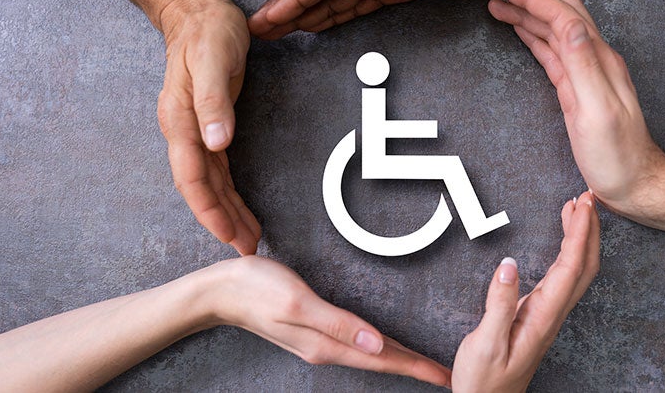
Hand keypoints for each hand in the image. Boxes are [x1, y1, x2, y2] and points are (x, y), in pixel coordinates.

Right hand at [157, 0, 261, 254]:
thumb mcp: (213, 61)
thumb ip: (213, 103)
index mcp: (181, 120)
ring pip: (209, 182)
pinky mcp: (208, 125)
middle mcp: (183, 130)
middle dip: (221, 221)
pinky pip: (215, 169)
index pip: (192, 177)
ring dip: (226, 211)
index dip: (210, 210)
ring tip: (247, 238)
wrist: (196, 11)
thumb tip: (218, 143)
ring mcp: (194, 130)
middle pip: (200, 188)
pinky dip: (227, 192)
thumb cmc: (207, 32)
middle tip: (246, 248)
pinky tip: (238, 206)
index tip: (228, 235)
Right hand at [204, 256, 451, 387]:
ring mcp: (318, 343)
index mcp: (326, 345)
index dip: (415, 367)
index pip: (382, 360)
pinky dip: (378, 348)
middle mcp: (325, 349)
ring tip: (424, 364)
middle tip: (445, 375)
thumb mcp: (298, 303)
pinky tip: (383, 346)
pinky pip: (355, 345)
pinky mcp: (313, 332)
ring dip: (399, 360)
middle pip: (380, 361)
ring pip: (369, 355)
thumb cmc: (256, 288)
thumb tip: (376, 345)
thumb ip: (338, 325)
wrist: (220, 291)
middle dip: (414, 368)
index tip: (443, 376)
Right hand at [452, 191, 599, 391]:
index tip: (581, 205)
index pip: (570, 268)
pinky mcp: (539, 314)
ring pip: (578, 270)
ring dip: (581, 237)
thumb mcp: (484, 343)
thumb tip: (508, 263)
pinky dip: (568, 251)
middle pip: (585, 266)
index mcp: (542, 317)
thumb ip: (498, 304)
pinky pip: (564, 277)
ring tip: (576, 209)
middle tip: (587, 197)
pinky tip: (561, 241)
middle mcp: (552, 314)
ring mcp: (548, 314)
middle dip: (590, 229)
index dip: (579, 233)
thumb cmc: (483, 381)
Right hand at [488, 0, 664, 240]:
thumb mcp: (599, 113)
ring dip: (528, 12)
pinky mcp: (577, 88)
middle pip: (561, 13)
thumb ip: (584, 67)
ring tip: (498, 3)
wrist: (635, 182)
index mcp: (599, 61)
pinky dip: (534, 35)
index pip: (563, 15)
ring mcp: (586, 73)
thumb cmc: (617, 157)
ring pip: (554, 30)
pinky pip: (553, 52)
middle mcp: (595, 60)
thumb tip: (570, 25)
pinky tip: (521, 30)